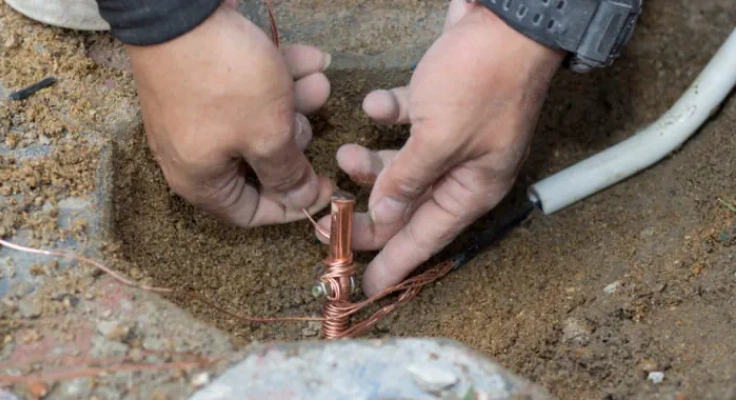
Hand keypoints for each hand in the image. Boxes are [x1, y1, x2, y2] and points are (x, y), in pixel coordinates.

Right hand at [124, 1, 334, 226]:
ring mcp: (197, 115)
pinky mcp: (203, 81)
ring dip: (295, 102)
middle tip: (315, 117)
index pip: (251, 213)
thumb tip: (302, 199)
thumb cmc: (226, 83)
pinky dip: (278, 77)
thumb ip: (288, 174)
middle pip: (258, 163)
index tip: (327, 186)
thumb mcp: (268, 135)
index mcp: (201, 181)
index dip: (293, 204)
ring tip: (321, 80)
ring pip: (258, 120)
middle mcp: (195, 154)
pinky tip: (312, 58)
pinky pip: (246, 91)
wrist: (181, 9)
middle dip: (296, 138)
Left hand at [317, 0, 564, 294]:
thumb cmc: (482, 79)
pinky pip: (406, 122)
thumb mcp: (439, 139)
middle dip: (368, 209)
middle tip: (328, 216)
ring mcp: (452, 136)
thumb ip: (407, 180)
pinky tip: (377, 104)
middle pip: (407, 204)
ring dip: (370, 163)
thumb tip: (386, 215)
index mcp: (471, 188)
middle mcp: (463, 168)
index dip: (393, 264)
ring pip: (401, 166)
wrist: (508, 16)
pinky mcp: (441, 104)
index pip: (425, 238)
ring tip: (343, 153)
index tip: (364, 287)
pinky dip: (388, 115)